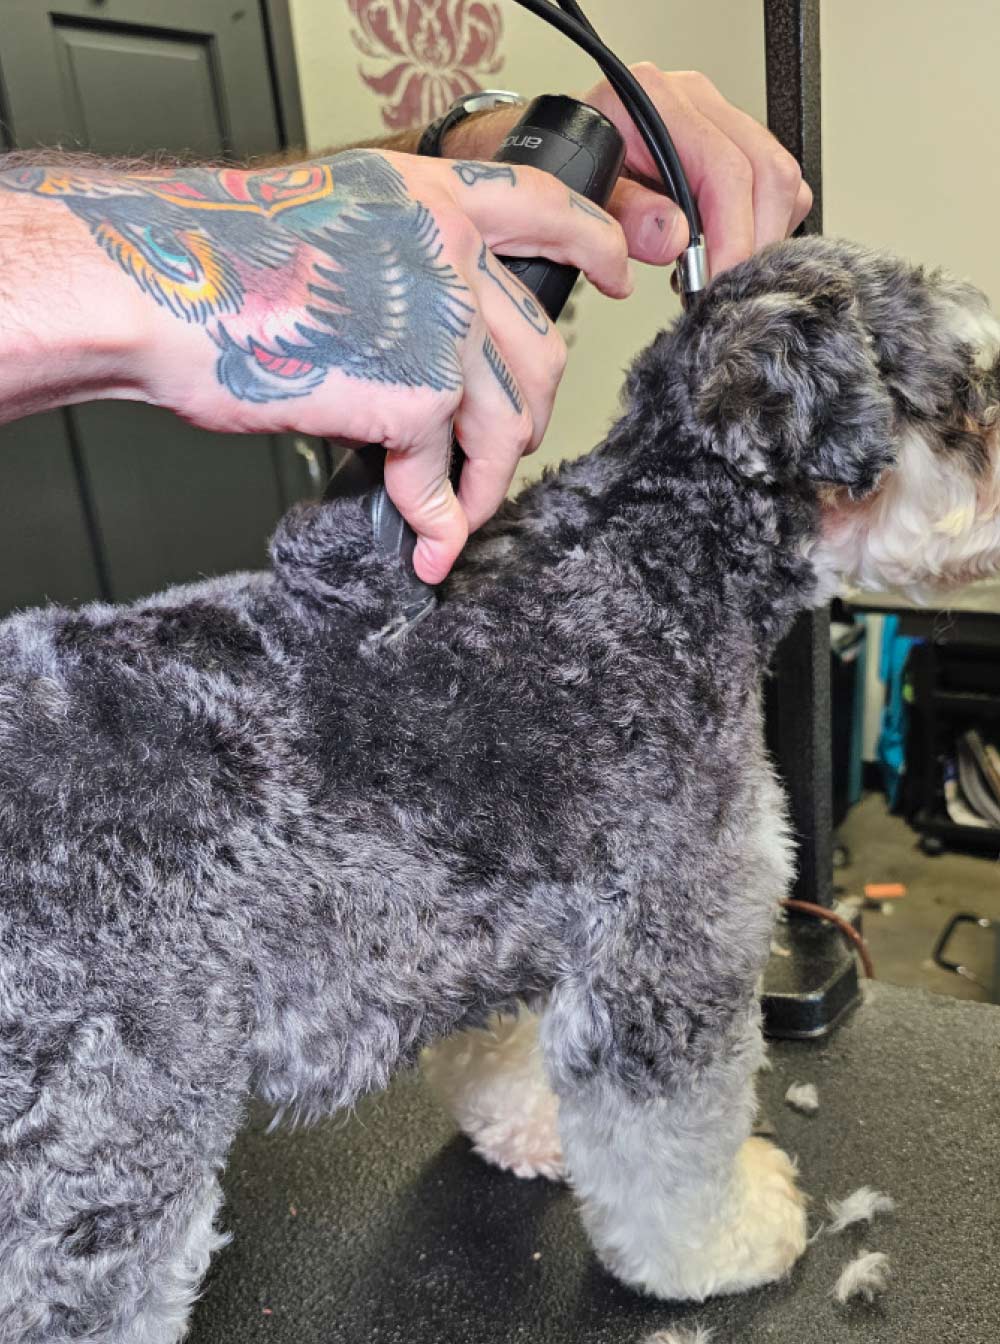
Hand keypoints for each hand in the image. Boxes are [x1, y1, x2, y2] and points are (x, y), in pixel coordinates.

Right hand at [0, 151, 630, 582]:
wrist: (160, 285)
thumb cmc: (217, 261)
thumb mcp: (334, 226)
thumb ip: (398, 270)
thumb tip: (428, 343)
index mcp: (430, 199)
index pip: (545, 208)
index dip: (595, 243)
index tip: (618, 270)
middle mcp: (451, 255)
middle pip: (540, 350)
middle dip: (529, 418)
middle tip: (503, 452)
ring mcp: (441, 325)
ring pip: (507, 425)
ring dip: (488, 485)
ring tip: (461, 516)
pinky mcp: (415, 395)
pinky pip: (440, 477)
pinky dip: (435, 521)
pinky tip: (426, 544)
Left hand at [451, 66, 812, 276]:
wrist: (552, 155)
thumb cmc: (562, 173)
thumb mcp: (580, 199)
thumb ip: (625, 216)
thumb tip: (675, 238)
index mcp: (654, 103)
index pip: (725, 169)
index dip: (732, 235)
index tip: (717, 282)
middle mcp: (694, 101)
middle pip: (768, 171)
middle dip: (754, 241)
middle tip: (723, 288)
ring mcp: (717, 117)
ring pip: (780, 179)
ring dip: (762, 235)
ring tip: (719, 269)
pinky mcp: (730, 141)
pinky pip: (775, 184)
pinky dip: (762, 224)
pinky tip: (726, 247)